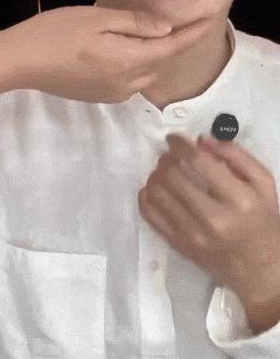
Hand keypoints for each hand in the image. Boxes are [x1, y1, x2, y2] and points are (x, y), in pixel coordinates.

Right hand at [4, 6, 212, 102]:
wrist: (21, 62)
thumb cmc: (56, 32)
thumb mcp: (97, 18)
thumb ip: (134, 24)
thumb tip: (165, 30)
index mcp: (130, 61)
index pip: (173, 47)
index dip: (194, 33)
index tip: (212, 18)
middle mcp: (128, 84)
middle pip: (162, 63)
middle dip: (177, 44)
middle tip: (185, 21)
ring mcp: (113, 94)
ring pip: (148, 75)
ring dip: (157, 56)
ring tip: (156, 36)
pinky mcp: (99, 97)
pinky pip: (131, 83)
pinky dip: (139, 67)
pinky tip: (129, 52)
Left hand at [138, 133, 279, 303]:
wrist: (261, 271)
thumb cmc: (263, 221)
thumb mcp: (263, 184)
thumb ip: (236, 155)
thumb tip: (202, 140)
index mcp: (239, 199)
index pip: (198, 161)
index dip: (180, 144)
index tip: (174, 138)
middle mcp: (214, 218)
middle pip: (173, 175)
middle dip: (167, 158)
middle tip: (171, 155)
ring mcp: (193, 235)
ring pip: (157, 192)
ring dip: (156, 174)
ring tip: (164, 170)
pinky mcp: (178, 245)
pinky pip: (150, 214)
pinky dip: (146, 195)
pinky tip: (155, 188)